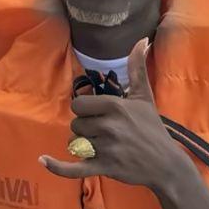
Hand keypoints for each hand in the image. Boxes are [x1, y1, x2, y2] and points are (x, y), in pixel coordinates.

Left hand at [40, 39, 188, 191]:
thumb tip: (141, 41)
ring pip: (74, 143)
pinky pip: (73, 168)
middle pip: (75, 124)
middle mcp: (108, 125)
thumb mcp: (144, 97)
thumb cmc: (152, 129)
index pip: (79, 105)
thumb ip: (137, 68)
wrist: (165, 164)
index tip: (99, 115)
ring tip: (102, 147)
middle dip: (85, 128)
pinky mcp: (103, 167)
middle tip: (104, 133)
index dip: (85, 111)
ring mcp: (105, 148)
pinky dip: (57, 167)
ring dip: (82, 145)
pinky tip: (43, 160)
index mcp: (114, 106)